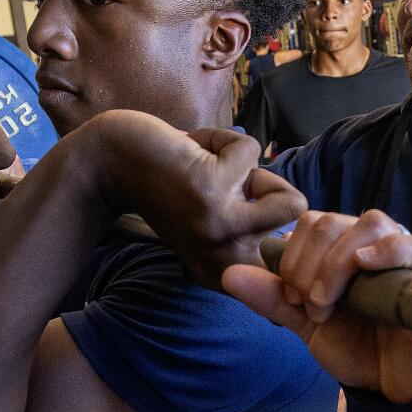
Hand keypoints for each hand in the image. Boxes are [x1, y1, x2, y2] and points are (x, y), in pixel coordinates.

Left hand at [80, 110, 305, 286]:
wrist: (109, 163)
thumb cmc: (164, 185)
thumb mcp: (214, 222)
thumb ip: (252, 228)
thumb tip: (302, 214)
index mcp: (227, 273)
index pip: (292, 271)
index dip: (290, 234)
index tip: (250, 211)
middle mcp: (226, 260)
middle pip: (297, 224)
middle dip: (267, 188)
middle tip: (219, 183)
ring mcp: (220, 227)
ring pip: (288, 197)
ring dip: (244, 166)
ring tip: (205, 167)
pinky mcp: (213, 190)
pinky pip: (250, 150)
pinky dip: (221, 138)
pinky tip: (188, 150)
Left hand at [221, 210, 411, 403]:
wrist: (391, 384)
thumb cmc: (356, 348)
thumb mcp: (305, 324)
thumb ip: (273, 299)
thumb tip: (228, 275)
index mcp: (344, 247)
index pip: (311, 222)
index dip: (292, 257)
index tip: (292, 298)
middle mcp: (374, 242)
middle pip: (332, 222)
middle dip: (307, 266)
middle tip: (309, 307)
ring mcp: (406, 253)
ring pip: (369, 225)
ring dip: (336, 264)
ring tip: (328, 305)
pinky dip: (390, 250)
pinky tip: (366, 268)